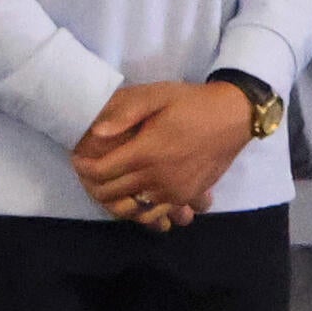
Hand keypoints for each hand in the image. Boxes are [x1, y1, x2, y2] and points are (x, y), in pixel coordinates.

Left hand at [70, 81, 252, 229]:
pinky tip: (134, 197)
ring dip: (114, 201)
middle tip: (89, 172)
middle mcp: (157, 177)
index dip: (84, 168)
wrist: (233, 117)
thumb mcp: (157, 95)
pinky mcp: (185, 197)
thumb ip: (125, 113)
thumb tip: (96, 132)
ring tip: (108, 185)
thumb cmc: (191, 103)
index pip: (102, 172)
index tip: (78, 159)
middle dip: (93, 185)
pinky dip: (138, 210)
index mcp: (146, 152)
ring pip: (130, 209)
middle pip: (111, 194)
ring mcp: (173, 192)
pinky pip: (154, 214)